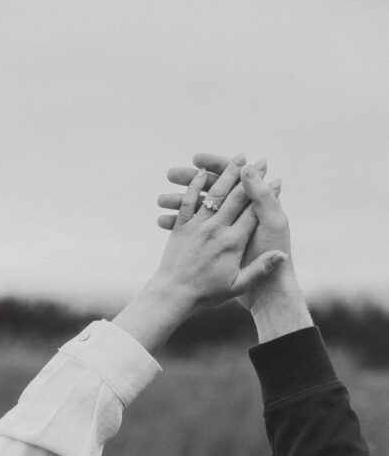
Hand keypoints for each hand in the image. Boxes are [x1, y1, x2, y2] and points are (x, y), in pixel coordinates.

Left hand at [113, 158, 286, 352]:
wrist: (174, 295)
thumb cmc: (207, 293)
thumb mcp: (237, 285)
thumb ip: (260, 269)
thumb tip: (282, 256)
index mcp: (233, 243)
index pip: (253, 212)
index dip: (266, 195)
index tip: (276, 179)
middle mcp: (216, 231)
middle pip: (236, 197)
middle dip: (250, 177)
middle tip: (261, 161)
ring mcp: (197, 227)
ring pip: (214, 195)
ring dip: (226, 174)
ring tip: (237, 159)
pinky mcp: (181, 227)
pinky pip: (189, 202)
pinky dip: (194, 186)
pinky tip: (201, 171)